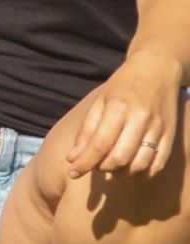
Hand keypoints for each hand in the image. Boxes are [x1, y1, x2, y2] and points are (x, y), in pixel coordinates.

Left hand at [67, 50, 182, 177]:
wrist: (157, 70)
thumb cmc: (123, 86)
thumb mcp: (99, 102)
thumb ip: (86, 131)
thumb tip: (72, 158)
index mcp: (118, 108)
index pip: (100, 145)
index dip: (85, 163)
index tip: (72, 173)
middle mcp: (140, 119)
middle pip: (120, 158)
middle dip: (103, 168)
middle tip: (96, 165)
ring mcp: (158, 128)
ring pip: (140, 165)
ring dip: (122, 174)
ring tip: (112, 168)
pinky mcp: (171, 136)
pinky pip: (158, 164)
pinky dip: (142, 174)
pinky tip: (131, 170)